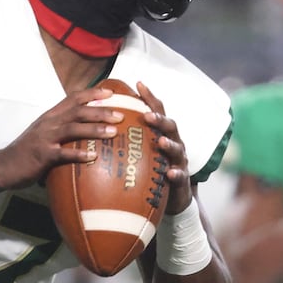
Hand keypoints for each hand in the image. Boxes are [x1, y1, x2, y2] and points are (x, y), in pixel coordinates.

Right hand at [0, 87, 122, 190]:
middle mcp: (49, 123)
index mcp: (51, 116)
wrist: (3, 165)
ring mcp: (45, 138)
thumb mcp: (45, 134)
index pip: (73, 98)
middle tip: (120, 115)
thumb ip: (62, 129)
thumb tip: (87, 130)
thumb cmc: (28, 150)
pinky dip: (78, 155)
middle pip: (78, 111)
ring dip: (94, 129)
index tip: (111, 92)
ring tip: (113, 132)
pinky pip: (63, 154)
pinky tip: (93, 157)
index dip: (92, 93)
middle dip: (100, 111)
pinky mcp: (42, 155)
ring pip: (73, 128)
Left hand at [136, 82, 191, 214]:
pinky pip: (181, 176)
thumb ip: (128, 139)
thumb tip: (100, 126)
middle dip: (159, 119)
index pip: (157, 111)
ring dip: (169, 144)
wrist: (173, 198)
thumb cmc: (153, 171)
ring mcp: (180, 161)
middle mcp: (174, 143)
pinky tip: (170, 173)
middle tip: (147, 115)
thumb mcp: (142, 152)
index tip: (138, 84)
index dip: (150, 98)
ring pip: (178, 149)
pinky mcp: (182, 179)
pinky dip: (176, 173)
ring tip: (161, 142)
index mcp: (162, 134)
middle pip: (170, 126)